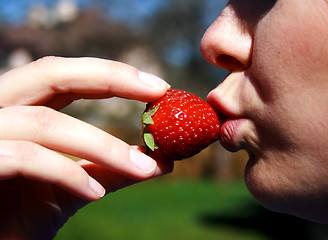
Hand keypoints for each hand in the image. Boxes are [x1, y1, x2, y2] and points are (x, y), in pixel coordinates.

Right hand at [0, 56, 172, 238]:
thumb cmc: (21, 215)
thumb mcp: (73, 187)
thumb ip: (110, 169)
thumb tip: (162, 160)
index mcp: (18, 109)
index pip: (64, 76)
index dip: (111, 75)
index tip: (158, 88)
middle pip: (50, 73)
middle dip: (109, 78)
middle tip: (158, 91)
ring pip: (45, 123)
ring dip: (103, 146)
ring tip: (143, 168)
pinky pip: (25, 158)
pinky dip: (68, 174)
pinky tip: (96, 194)